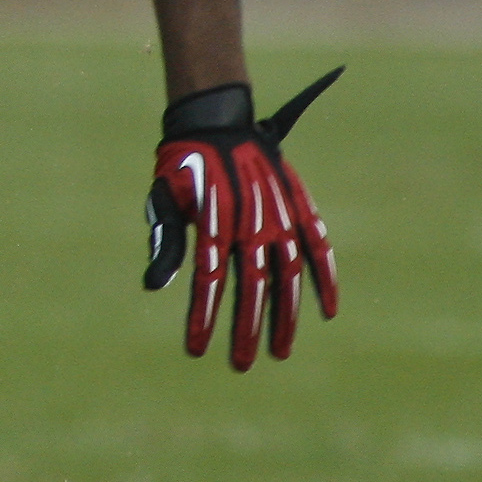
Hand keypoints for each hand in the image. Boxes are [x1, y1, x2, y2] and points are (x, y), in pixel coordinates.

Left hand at [142, 67, 342, 370]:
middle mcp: (251, 221)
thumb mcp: (165, 198)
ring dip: (286, 315)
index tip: (196, 350)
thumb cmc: (183, 164)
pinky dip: (325, 277)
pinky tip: (327, 309)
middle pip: (252, 286)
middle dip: (246, 329)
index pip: (209, 281)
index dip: (203, 317)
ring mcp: (279, 214)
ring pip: (288, 274)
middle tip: (241, 363)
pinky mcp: (298, 206)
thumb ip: (166, 242)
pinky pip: (318, 245)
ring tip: (280, 350)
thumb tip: (155, 286)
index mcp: (214, 221)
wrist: (216, 118)